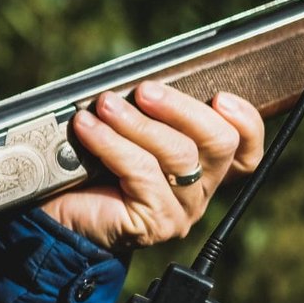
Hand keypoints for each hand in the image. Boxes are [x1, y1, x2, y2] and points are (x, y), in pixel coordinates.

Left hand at [43, 83, 264, 250]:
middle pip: (219, 144)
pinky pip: (141, 172)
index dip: (245, 122)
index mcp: (204, 167)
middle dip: (181, 109)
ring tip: (105, 105)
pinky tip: (88, 128)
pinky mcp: (155, 222)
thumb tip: (149, 81)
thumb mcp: (129, 132)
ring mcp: (181, 210)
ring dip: (138, 123)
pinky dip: (112, 143)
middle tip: (145, 90)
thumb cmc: (92, 167)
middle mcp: (201, 190)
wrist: (57, 214)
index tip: (220, 97)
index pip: (246, 148)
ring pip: (178, 155)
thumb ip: (151, 112)